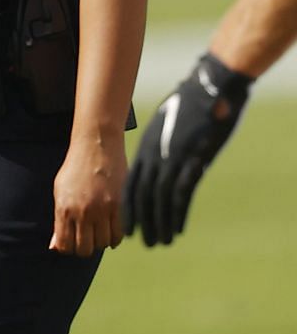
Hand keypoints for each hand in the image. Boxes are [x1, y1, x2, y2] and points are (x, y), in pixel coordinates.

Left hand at [51, 130, 125, 256]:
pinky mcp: (120, 206)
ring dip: (101, 241)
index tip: (71, 243)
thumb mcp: (59, 191)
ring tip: (99, 230)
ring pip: (103, 244)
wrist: (96, 147)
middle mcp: (82, 212)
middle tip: (87, 238)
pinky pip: (120, 234)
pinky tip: (112, 228)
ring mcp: (102, 210)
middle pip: (85, 249)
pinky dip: (116, 236)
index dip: (67, 249)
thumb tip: (55, 247)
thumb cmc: (75, 168)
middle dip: (84, 248)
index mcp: (64, 208)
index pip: (64, 245)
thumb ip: (59, 220)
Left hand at [122, 52, 251, 245]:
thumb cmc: (186, 106)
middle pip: (142, 194)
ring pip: (160, 198)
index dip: (128, 206)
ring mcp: (173, 159)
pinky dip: (177, 214)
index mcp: (146, 147)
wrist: (207, 90)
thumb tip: (154, 160)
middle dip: (141, 220)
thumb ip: (158, 144)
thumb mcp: (165, 124)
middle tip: (141, 242)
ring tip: (159, 242)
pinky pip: (181, 193)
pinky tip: (177, 229)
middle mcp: (155, 155)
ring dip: (159, 223)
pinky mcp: (193, 160)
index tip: (126, 226)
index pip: (131, 182)